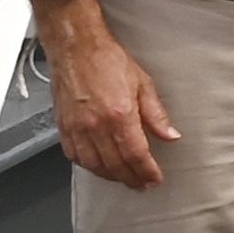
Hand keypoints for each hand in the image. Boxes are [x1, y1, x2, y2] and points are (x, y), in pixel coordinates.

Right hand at [42, 0, 176, 189]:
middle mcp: (96, 125)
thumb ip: (156, 114)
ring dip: (110, 176)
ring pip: (94, 165)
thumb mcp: (143, 84)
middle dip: (131, 178)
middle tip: (142, 184)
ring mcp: (77, 128)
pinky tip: (99, 166)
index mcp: (119, 114)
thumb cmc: (107, 60)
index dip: (147, 171)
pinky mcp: (63, 127)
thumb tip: (170, 135)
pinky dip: (89, 166)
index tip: (154, 178)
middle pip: (115, 164)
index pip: (136, 154)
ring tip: (124, 178)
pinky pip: (75, 156)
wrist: (76, 48)